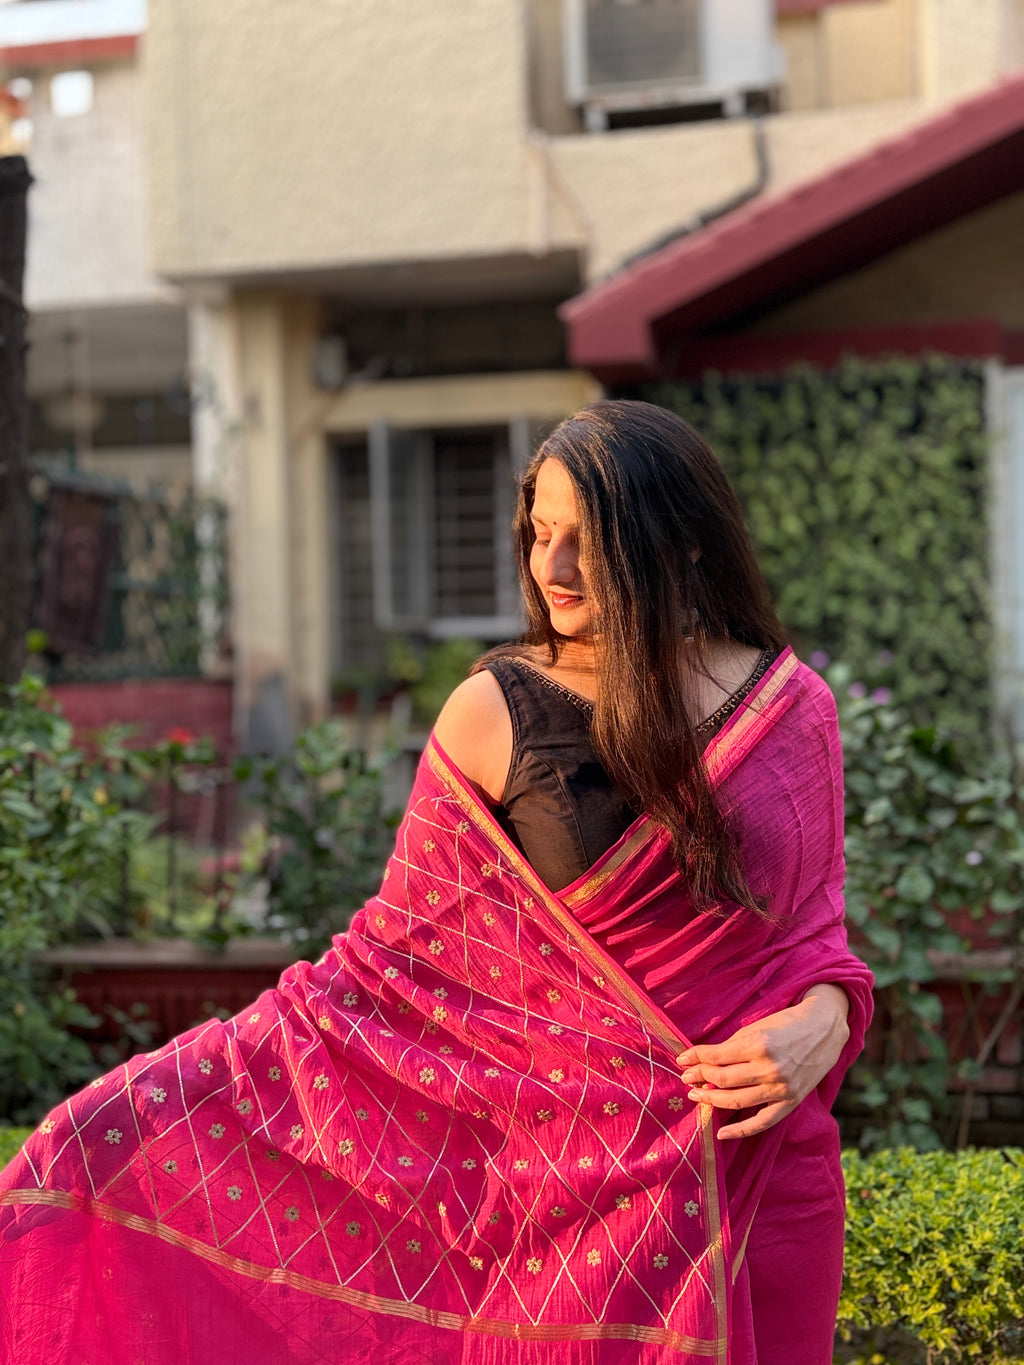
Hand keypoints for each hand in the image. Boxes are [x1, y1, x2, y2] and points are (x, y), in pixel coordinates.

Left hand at [676, 984, 849, 1140]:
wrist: (824, 1030)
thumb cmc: (786, 1024)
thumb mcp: (756, 1027)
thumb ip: (732, 1046)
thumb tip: (704, 1061)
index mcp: (758, 1044)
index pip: (715, 1056)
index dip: (695, 1058)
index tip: (682, 1059)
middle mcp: (768, 1068)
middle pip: (722, 1079)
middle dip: (698, 1078)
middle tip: (686, 1078)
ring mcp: (780, 1088)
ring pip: (735, 1101)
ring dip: (710, 1100)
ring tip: (696, 1095)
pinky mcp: (790, 1103)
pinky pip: (761, 1122)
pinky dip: (739, 1131)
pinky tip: (720, 1133)